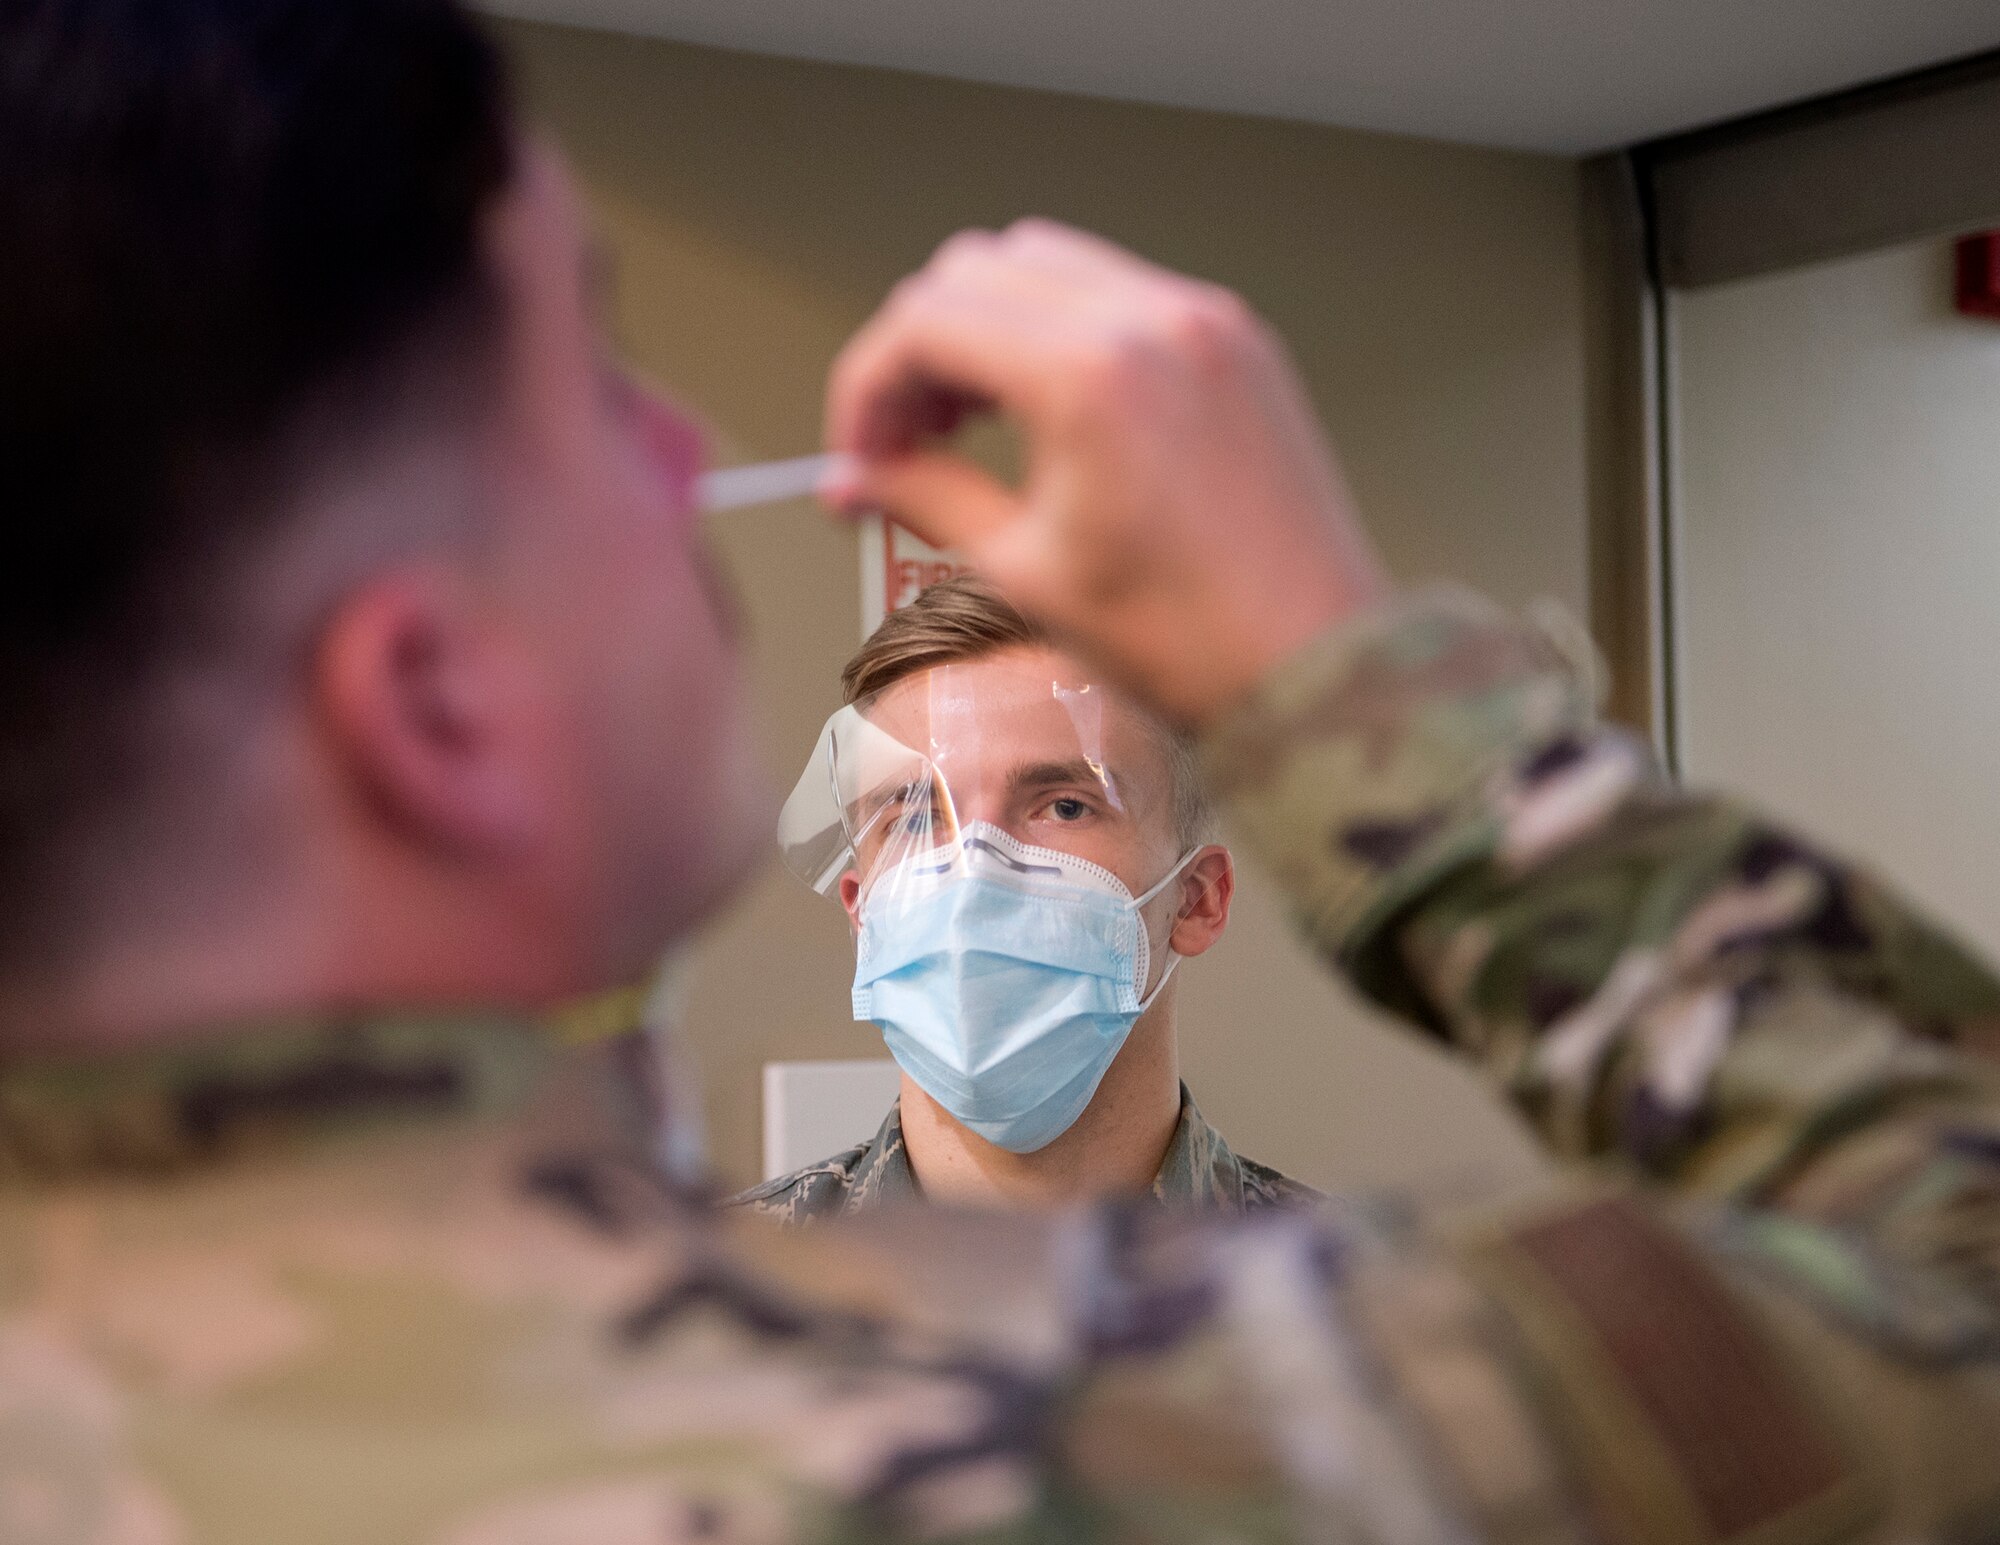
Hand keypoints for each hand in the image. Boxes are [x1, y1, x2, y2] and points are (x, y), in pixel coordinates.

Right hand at [824, 221, 1388, 725]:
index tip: (859, 450)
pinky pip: (1118, 291)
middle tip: (906, 439)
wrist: (1314, 666)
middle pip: (974, 271)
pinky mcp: (1235, 341)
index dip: (867, 386)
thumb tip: (854, 480)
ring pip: (1045, 263)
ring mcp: (1202, 320)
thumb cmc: (1192, 638)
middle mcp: (1151, 320)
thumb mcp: (1026, 571)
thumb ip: (924, 498)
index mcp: (1092, 374)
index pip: (927, 321)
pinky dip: (1058, 330)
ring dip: (984, 326)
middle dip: (919, 350)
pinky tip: (1048, 410)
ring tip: (972, 423)